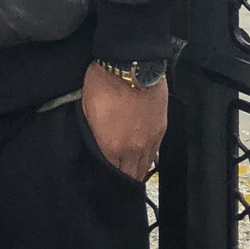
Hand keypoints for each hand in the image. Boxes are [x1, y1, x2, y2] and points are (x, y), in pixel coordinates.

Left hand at [81, 62, 169, 181]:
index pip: (113, 174)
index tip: (107, 183)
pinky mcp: (162, 127)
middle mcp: (134, 148)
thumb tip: (99, 148)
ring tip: (132, 174)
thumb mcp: (87, 111)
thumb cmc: (104, 83)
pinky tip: (144, 157)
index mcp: (112, 147)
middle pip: (132, 174)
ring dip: (138, 170)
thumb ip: (95, 136)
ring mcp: (151, 138)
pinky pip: (155, 151)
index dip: (110, 179)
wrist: (131, 64)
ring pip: (146, 165)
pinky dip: (149, 156)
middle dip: (125, 180)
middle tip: (120, 184)